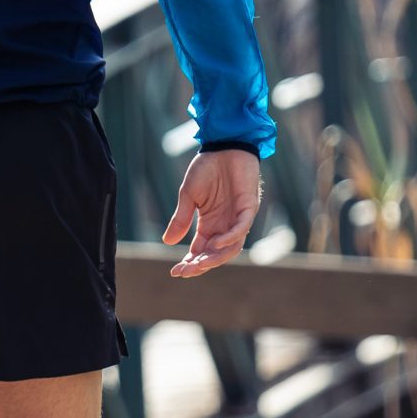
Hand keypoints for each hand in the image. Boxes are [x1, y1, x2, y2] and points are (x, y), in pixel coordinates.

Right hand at [161, 149, 261, 277]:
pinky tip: (215, 242)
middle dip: (201, 265)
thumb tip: (167, 242)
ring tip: (200, 263)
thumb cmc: (207, 168)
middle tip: (185, 270)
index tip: (175, 272)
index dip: (189, 263)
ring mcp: (237, 217)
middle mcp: (224, 225)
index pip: (200, 251)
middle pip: (215, 254)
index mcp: (209, 224)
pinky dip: (230, 237)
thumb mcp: (188, 196)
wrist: (223, 145)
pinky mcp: (248, 206)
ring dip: (216, 257)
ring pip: (231, 247)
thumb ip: (180, 218)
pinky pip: (241, 228)